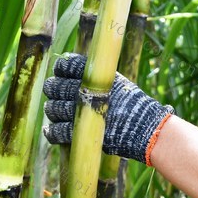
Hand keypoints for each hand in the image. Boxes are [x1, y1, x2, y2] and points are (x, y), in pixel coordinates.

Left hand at [42, 53, 173, 165]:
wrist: (147, 129)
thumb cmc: (136, 107)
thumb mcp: (120, 84)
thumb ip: (100, 79)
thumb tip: (79, 73)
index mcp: (97, 77)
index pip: (69, 65)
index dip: (61, 68)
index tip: (59, 72)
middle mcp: (86, 91)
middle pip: (56, 87)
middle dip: (53, 89)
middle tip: (54, 92)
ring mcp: (82, 112)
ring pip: (55, 109)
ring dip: (52, 110)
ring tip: (53, 111)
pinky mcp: (81, 132)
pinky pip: (59, 131)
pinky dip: (52, 132)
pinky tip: (50, 131)